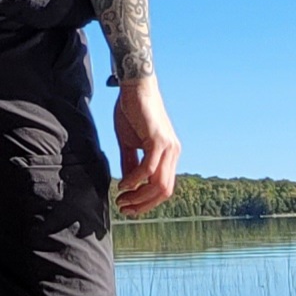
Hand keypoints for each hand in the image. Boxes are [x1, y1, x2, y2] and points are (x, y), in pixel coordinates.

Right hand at [112, 74, 180, 216]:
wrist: (135, 88)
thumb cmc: (132, 113)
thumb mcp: (129, 144)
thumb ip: (130, 164)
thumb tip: (127, 184)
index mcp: (169, 154)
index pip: (164, 187)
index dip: (147, 202)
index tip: (128, 207)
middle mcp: (173, 152)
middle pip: (164, 191)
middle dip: (143, 204)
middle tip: (124, 208)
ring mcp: (168, 147)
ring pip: (159, 184)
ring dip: (139, 196)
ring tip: (122, 199)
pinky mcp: (158, 140)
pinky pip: (148, 168)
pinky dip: (135, 180)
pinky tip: (123, 184)